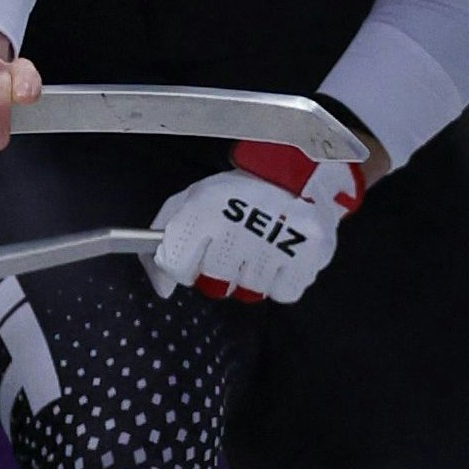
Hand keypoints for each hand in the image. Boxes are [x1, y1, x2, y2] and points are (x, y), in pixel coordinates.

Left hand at [146, 141, 365, 303]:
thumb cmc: (239, 192)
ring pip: (247, 292)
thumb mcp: (193, 200)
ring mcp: (273, 246)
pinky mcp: (305, 259)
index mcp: (204, 211)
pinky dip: (282, 279)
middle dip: (220, 269)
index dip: (184, 263)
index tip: (196, 252)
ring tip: (261, 243)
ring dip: (252, 274)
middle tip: (235, 244)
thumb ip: (166, 239)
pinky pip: (282, 293)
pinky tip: (282, 253)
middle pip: (212, 285)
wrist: (296, 175)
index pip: (175, 266)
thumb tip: (162, 288)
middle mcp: (236, 230)